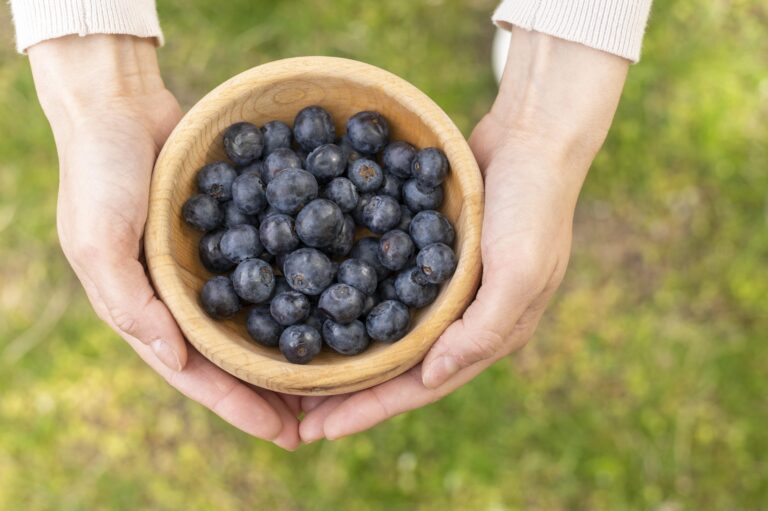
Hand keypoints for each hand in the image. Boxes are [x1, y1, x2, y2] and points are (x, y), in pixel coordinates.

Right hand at [29, 35, 299, 449]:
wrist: (119, 106)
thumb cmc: (99, 171)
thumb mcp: (98, 239)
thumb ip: (128, 301)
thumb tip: (174, 359)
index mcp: (149, 309)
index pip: (198, 373)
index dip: (239, 406)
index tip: (285, 434)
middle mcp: (183, 295)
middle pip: (235, 356)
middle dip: (274, 391)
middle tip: (324, 419)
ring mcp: (211, 265)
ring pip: (258, 319)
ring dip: (292, 349)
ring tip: (336, 378)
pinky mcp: (234, 231)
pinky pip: (270, 267)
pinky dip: (298, 287)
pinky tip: (334, 301)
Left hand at [299, 29, 629, 441]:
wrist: (533, 137)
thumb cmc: (533, 205)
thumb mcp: (518, 271)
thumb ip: (481, 330)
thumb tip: (430, 379)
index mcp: (488, 333)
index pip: (421, 385)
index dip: (372, 409)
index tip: (321, 430)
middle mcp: (463, 317)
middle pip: (398, 367)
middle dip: (351, 393)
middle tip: (297, 414)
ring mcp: (446, 287)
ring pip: (387, 332)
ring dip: (348, 354)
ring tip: (302, 372)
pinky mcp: (430, 255)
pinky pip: (386, 287)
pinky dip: (355, 302)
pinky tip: (321, 303)